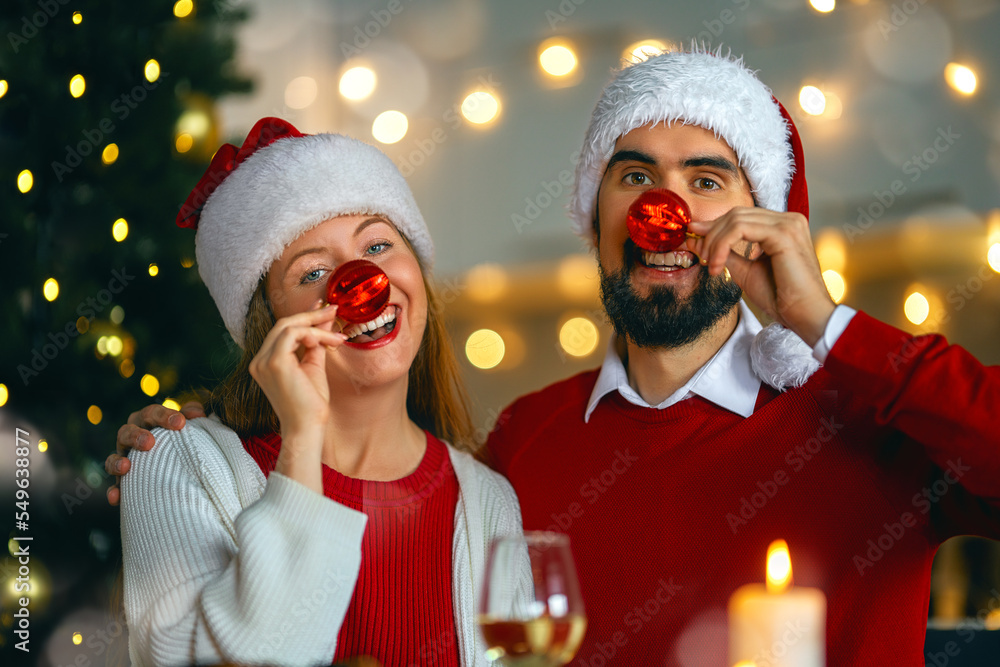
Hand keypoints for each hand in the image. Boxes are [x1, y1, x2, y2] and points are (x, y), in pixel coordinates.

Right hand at [105, 401, 205, 505]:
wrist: (178, 462)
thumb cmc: (182, 436)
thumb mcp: (187, 424)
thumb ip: (192, 414)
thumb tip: (197, 413)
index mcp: (147, 421)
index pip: (151, 413)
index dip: (164, 416)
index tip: (180, 423)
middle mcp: (131, 437)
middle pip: (127, 431)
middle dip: (136, 436)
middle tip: (149, 443)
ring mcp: (125, 459)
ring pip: (113, 458)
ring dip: (117, 462)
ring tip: (126, 467)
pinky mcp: (123, 481)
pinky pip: (114, 486)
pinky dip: (114, 491)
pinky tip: (115, 497)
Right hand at [248, 303, 346, 437]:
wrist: (307, 427)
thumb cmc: (311, 403)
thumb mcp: (314, 365)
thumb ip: (317, 341)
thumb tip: (326, 319)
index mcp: (265, 361)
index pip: (282, 331)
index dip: (303, 317)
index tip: (322, 308)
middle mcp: (259, 360)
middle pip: (283, 324)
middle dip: (310, 315)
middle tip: (333, 309)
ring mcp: (263, 361)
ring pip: (288, 326)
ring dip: (316, 326)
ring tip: (337, 335)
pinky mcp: (274, 362)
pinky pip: (292, 334)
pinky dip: (312, 334)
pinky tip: (326, 342)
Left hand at [686, 207, 835, 346]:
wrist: (804, 315)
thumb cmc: (780, 297)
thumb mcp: (745, 271)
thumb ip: (725, 253)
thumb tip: (697, 241)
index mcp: (781, 226)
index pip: (740, 216)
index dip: (713, 227)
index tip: (693, 240)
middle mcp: (787, 220)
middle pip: (735, 214)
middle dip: (710, 234)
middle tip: (700, 257)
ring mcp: (788, 223)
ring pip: (735, 219)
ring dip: (714, 242)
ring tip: (711, 266)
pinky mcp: (784, 233)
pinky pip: (740, 229)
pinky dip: (722, 246)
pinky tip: (718, 266)